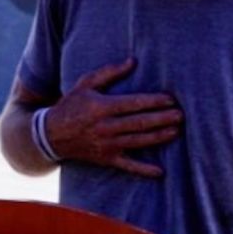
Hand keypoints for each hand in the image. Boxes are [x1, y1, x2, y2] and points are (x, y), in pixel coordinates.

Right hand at [44, 58, 182, 176]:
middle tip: (181, 115)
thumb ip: (109, 72)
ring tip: (176, 131)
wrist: (51, 134)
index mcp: (101, 107)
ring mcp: (107, 145)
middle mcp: (106, 127)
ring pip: (138, 141)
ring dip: (159, 137)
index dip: (154, 102)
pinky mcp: (106, 159)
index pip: (133, 104)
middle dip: (162, 118)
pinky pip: (128, 166)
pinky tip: (160, 172)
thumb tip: (133, 61)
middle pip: (139, 122)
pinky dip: (144, 170)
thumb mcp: (85, 84)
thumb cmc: (71, 105)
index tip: (171, 99)